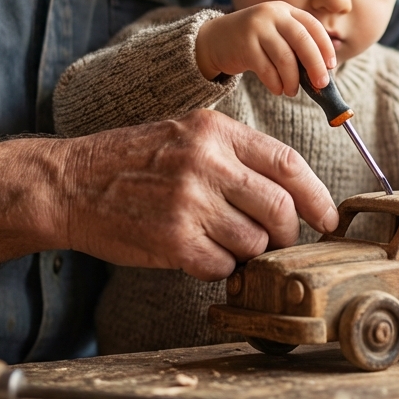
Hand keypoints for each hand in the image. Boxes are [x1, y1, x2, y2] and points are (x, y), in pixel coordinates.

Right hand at [58, 109, 338, 280]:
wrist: (70, 183)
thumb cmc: (132, 162)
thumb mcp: (186, 135)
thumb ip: (236, 157)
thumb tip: (292, 195)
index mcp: (215, 131)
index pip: (287, 164)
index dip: (317, 196)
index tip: (328, 218)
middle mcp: (206, 163)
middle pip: (280, 209)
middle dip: (287, 233)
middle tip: (277, 241)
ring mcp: (190, 202)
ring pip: (254, 242)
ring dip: (247, 251)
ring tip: (221, 241)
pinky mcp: (173, 240)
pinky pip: (222, 266)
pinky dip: (218, 267)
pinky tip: (196, 253)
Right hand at [195, 2, 335, 95]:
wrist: (214, 40)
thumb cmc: (253, 42)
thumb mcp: (275, 34)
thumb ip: (296, 46)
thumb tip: (322, 72)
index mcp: (285, 11)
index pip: (313, 26)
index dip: (325, 46)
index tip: (331, 66)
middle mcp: (272, 15)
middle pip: (302, 40)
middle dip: (315, 65)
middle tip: (321, 84)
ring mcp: (257, 28)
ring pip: (284, 58)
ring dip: (293, 80)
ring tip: (292, 91)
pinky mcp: (244, 45)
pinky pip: (266, 69)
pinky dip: (275, 83)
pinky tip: (278, 90)